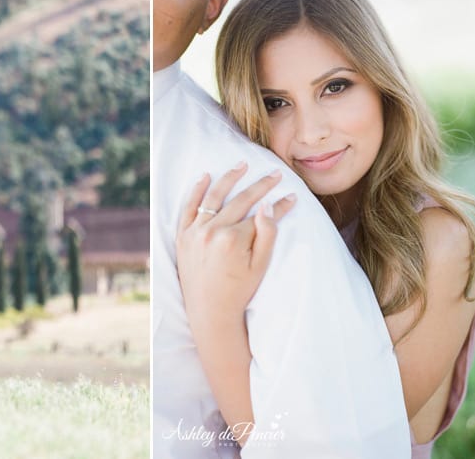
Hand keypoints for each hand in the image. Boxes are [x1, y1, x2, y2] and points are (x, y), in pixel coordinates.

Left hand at [175, 163, 296, 317]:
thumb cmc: (239, 289)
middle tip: (275, 174)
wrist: (210, 310)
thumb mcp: (260, 265)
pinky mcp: (182, 236)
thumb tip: (270, 204)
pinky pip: (188, 207)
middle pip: (239, 200)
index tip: (292, 196)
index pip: (260, 214)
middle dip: (260, 186)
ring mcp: (194, 232)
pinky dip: (197, 190)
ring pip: (214, 197)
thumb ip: (267, 234)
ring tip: (242, 164)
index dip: (279, 205)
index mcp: (233, 239)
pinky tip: (206, 176)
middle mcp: (211, 231)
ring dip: (229, 178)